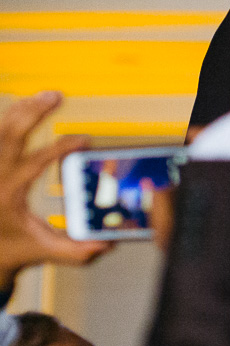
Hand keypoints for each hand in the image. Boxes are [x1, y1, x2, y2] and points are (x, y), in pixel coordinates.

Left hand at [0, 92, 111, 291]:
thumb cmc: (9, 247)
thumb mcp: (42, 249)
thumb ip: (74, 249)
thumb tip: (103, 243)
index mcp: (8, 193)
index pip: (36, 161)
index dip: (61, 148)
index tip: (83, 140)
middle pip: (10, 135)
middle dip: (33, 113)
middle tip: (54, 97)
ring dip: (20, 111)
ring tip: (41, 96)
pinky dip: (6, 120)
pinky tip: (19, 108)